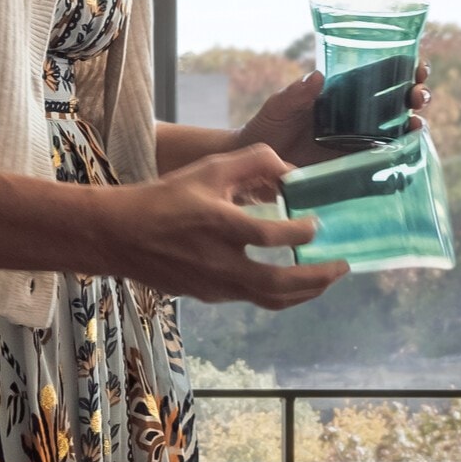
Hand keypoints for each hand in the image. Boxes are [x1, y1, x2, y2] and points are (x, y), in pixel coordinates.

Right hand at [96, 165, 340, 306]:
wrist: (118, 235)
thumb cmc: (165, 198)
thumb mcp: (208, 168)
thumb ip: (253, 162)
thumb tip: (291, 171)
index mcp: (219, 226)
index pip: (271, 237)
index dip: (301, 232)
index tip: (317, 223)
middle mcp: (219, 262)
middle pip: (277, 284)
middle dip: (316, 278)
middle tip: (342, 266)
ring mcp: (213, 285)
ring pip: (268, 299)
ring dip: (303, 292)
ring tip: (325, 280)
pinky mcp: (208, 296)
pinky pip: (251, 298)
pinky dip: (277, 292)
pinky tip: (289, 280)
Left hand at [232, 51, 430, 163]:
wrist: (255, 164)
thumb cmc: (267, 127)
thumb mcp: (279, 107)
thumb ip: (295, 94)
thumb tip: (316, 77)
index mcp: (345, 93)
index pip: (383, 75)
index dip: (406, 69)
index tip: (417, 66)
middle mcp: (358, 116)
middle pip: (399, 102)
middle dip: (417, 96)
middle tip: (417, 97)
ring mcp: (358, 142)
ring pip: (398, 131)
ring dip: (415, 127)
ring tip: (416, 126)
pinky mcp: (354, 168)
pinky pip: (383, 164)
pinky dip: (400, 163)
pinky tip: (407, 161)